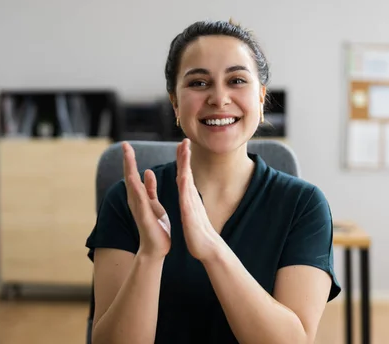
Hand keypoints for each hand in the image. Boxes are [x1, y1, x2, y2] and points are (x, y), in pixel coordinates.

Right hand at [122, 142, 170, 258]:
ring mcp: (139, 209)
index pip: (133, 174)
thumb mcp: (153, 203)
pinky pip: (140, 200)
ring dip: (130, 171)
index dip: (130, 160)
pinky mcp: (145, 217)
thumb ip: (149, 188)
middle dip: (128, 161)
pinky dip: (137, 189)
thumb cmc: (155, 226)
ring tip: (128, 156)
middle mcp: (136, 201)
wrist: (156, 249)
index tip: (127, 145)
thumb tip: (147, 171)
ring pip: (133, 186)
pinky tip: (134, 179)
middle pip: (129, 177)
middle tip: (125, 144)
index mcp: (140, 196)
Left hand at [176, 139, 220, 261]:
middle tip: (184, 139)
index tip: (181, 145)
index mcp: (188, 197)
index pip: (184, 174)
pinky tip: (183, 175)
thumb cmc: (199, 232)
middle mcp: (191, 198)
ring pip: (187, 181)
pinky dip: (185, 185)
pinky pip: (187, 198)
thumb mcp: (192, 212)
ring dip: (185, 165)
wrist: (208, 248)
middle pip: (187, 172)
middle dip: (185, 156)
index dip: (183, 160)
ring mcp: (191, 204)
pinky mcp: (191, 214)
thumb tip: (189, 194)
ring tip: (184, 151)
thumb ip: (190, 202)